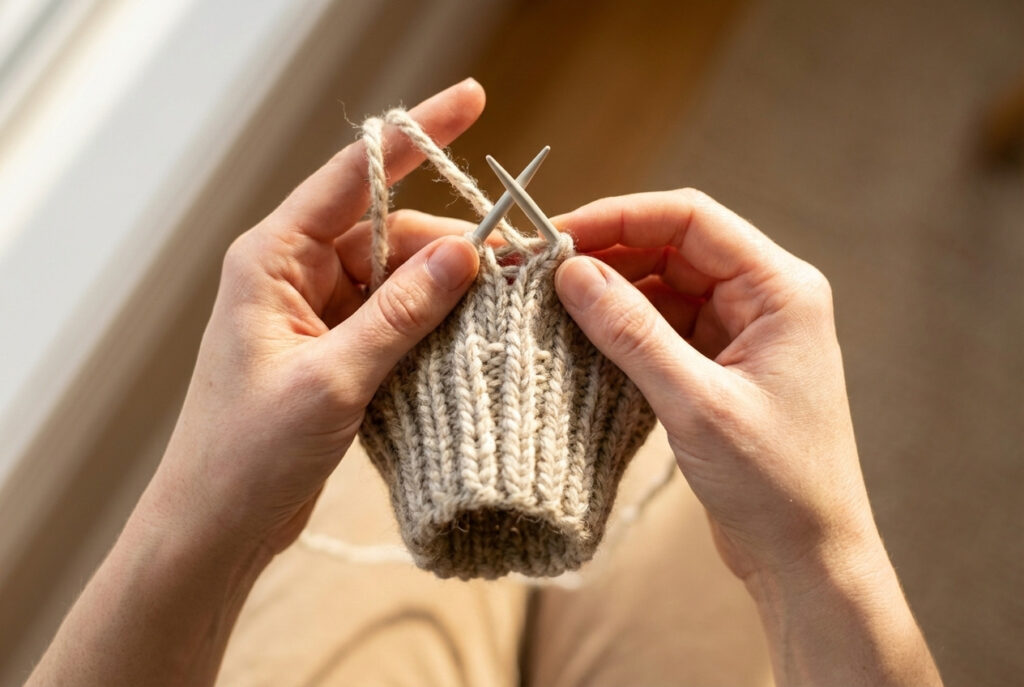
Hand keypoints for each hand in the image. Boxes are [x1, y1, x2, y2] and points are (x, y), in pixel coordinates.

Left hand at [145, 80, 484, 557]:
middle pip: (386, 230)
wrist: (214, 525)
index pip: (354, 177)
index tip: (471, 99)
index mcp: (272, 258)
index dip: (416, 135)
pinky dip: (427, 323)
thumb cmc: (248, 453)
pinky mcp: (331, 348)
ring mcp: (313, 311)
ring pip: (395, 275)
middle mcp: (291, 272)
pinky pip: (391, 315)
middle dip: (447, 244)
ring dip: (442, 290)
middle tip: (510, 268)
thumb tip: (465, 253)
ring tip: (496, 311)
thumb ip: (399, 313)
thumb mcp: (333, 379)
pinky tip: (465, 338)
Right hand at [553, 189, 873, 580]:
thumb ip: (632, 333)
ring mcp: (740, 333)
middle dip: (608, 255)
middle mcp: (763, 299)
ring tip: (551, 304)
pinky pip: (662, 328)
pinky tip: (580, 338)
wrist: (806, 558)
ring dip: (610, 294)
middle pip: (673, 247)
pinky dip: (621, 330)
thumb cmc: (775, 483)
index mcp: (780, 289)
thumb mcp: (696, 404)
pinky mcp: (718, 366)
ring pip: (663, 287)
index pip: (691, 218)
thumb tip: (572, 272)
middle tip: (541, 270)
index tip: (558, 233)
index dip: (620, 217)